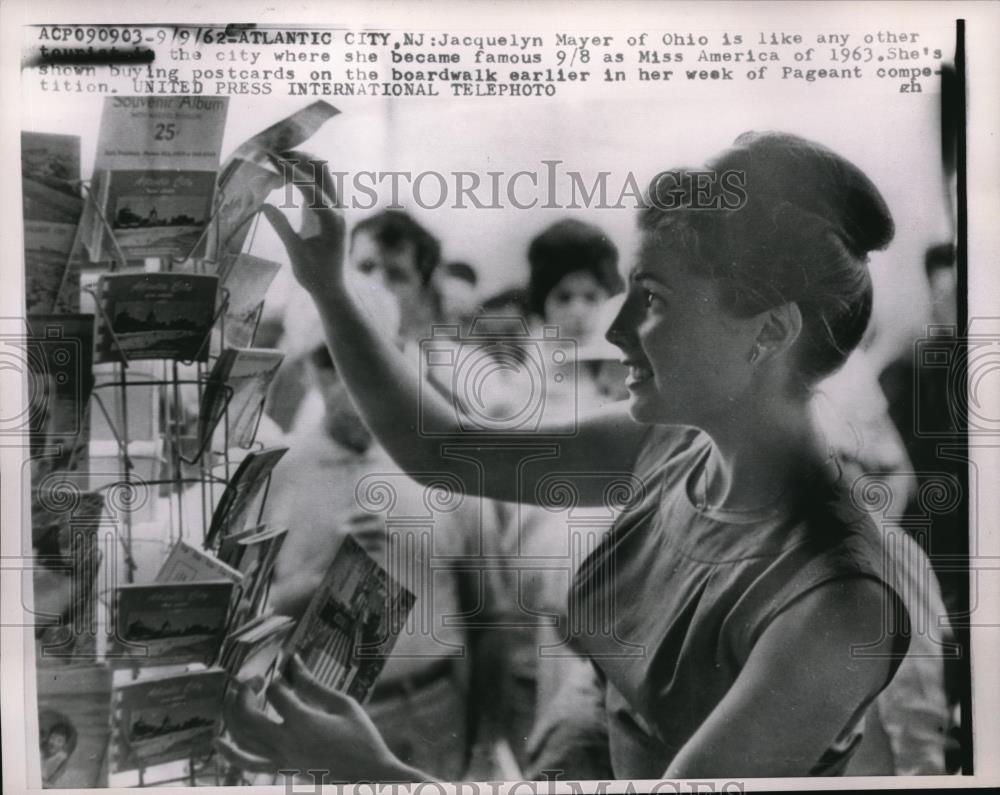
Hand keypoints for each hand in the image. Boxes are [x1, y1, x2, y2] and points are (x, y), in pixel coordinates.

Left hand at [217, 655, 419, 781]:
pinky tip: (218, 741)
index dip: (279, 677)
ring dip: (233, 714)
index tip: (287, 670)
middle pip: (247, 714)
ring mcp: (281, 758)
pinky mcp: (282, 769)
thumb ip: (314, 684)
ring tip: (238, 696)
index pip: (276, 691)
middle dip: (245, 692)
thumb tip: (294, 662)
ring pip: (242, 737)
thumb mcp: (343, 705)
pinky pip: (248, 763)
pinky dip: (230, 753)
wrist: (369, 777)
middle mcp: (286, 741)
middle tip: (256, 680)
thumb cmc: (362, 738)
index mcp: (303, 721)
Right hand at [261, 150, 346, 296]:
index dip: (289, 170)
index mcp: (331, 219)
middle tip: (273, 153)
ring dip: (302, 163)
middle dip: (299, 157)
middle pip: (323, 169)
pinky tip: (281, 176)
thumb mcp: (296, 253)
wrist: (333, 288)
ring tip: (275, 160)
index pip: (310, 186)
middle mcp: (338, 209)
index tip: (269, 158)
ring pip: (323, 173)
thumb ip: (282, 228)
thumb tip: (262, 204)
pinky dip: (302, 175)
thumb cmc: (316, 276)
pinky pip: (317, 184)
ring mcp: (335, 208)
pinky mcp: (328, 210)